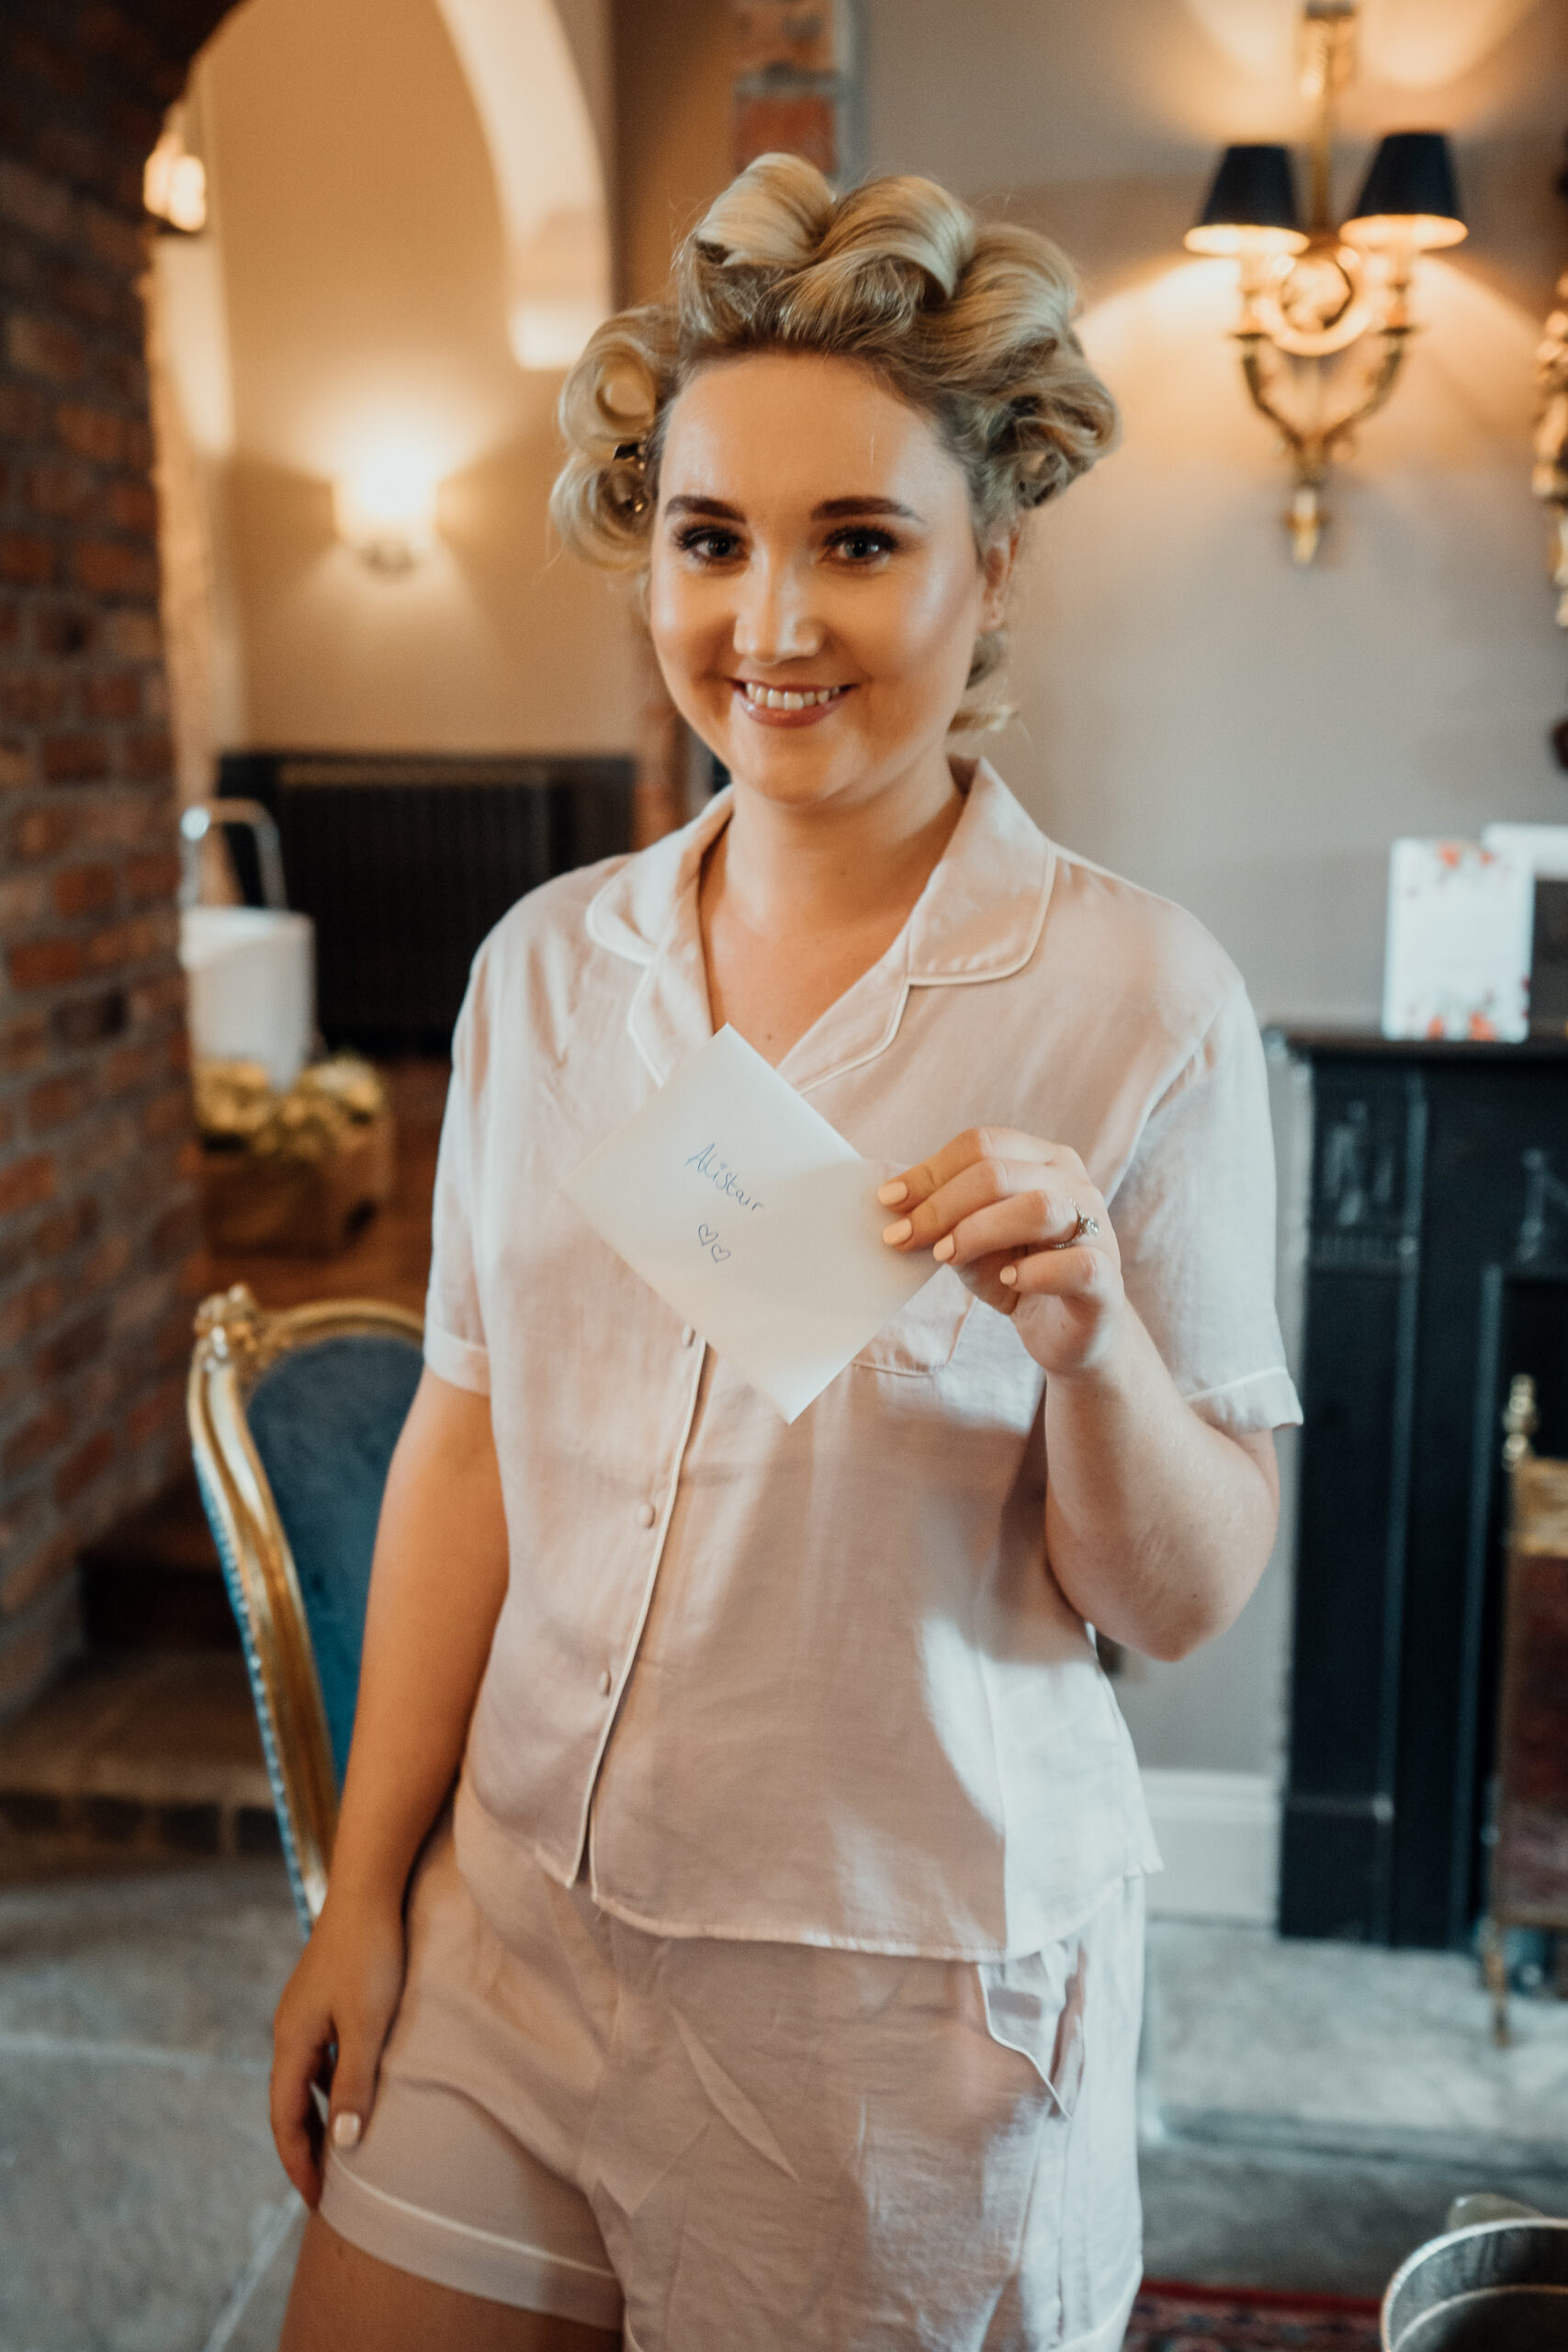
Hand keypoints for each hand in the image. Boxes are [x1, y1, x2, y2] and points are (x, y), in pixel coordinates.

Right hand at [270, 1889, 406, 2205]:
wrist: (369, 1887)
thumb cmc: (372, 1954)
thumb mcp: (368, 2024)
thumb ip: (355, 2082)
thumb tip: (342, 2145)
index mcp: (291, 2041)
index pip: (286, 2119)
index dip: (299, 2162)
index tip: (316, 2202)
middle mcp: (288, 2029)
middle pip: (288, 2103)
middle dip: (303, 2148)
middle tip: (323, 2190)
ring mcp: (304, 2011)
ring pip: (304, 2079)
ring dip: (316, 2116)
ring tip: (338, 2151)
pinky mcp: (322, 1995)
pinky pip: (319, 2055)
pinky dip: (329, 2084)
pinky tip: (351, 2090)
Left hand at [879, 1127, 1123, 1378]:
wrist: (1072, 1333)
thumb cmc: (1019, 1276)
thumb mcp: (974, 1242)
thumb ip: (947, 1220)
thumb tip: (896, 1205)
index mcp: (1042, 1161)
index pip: (982, 1144)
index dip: (930, 1171)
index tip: (889, 1201)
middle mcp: (1074, 1184)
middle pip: (1001, 1171)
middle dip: (942, 1204)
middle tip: (904, 1237)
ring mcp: (1097, 1228)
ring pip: (1039, 1207)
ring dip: (980, 1230)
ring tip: (946, 1256)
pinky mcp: (1106, 1278)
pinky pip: (1075, 1265)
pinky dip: (1034, 1271)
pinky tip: (1009, 1281)